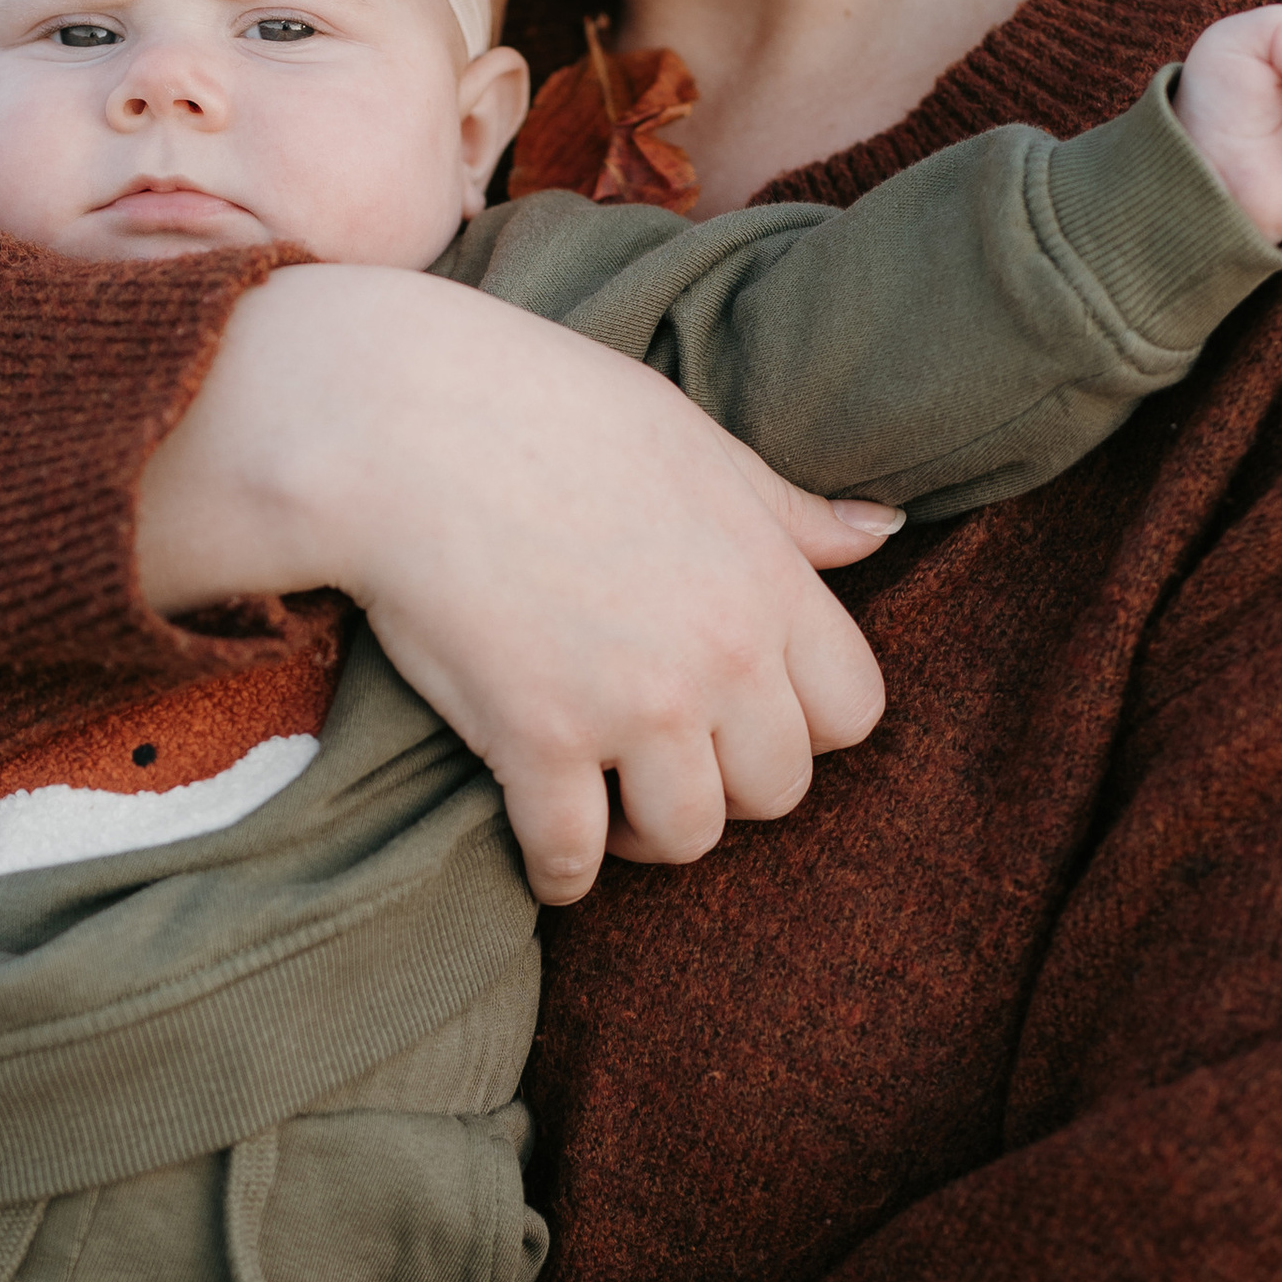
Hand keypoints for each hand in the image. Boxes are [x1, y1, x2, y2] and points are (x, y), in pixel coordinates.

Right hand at [136, 262, 895, 903]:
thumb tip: (879, 532)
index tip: (748, 714)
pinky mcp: (536, 743)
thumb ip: (787, 513)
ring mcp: (631, 706)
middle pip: (779, 790)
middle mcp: (719, 655)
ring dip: (648, 834)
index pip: (855, 709)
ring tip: (611, 804)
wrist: (402, 423)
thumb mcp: (693, 444)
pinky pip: (572, 859)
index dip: (806, 724)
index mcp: (767, 581)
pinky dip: (560, 871)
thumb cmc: (546, 410)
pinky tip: (546, 851)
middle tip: (671, 761)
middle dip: (728, 785)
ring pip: (687, 837)